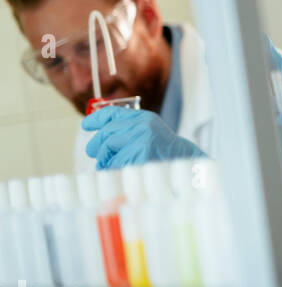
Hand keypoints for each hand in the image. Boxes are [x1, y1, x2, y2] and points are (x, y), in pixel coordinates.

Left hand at [83, 107, 206, 168]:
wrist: (189, 165)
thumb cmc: (166, 155)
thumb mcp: (149, 136)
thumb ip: (129, 132)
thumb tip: (100, 138)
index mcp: (145, 118)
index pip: (114, 113)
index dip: (97, 119)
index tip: (86, 125)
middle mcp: (143, 125)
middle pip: (107, 133)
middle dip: (97, 146)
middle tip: (94, 154)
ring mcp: (143, 138)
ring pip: (108, 148)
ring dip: (104, 160)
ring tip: (108, 167)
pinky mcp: (141, 154)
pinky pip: (115, 162)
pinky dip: (114, 170)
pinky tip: (121, 173)